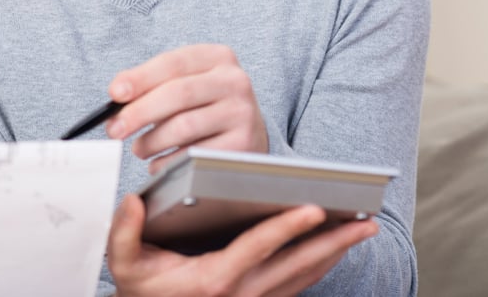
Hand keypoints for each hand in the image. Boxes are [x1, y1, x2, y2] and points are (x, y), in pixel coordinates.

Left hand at [106, 44, 266, 171]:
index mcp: (217, 57)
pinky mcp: (243, 145)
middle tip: (115, 129)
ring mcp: (242, 113)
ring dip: (152, 141)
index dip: (140, 78)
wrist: (248, 129)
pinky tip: (159, 161)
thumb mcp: (185, 81)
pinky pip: (194, 155)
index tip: (115, 93)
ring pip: (184, 127)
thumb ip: (151, 83)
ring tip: (140, 147)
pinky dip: (168, 161)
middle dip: (139, 112)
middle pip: (177, 94)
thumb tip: (117, 96)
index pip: (172, 63)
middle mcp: (234, 81)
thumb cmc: (205, 102)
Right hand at [108, 195, 378, 296]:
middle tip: (363, 222)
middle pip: (297, 264)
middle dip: (333, 242)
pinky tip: (333, 250)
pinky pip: (299, 286)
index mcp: (213, 279)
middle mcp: (241, 293)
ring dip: (334, 254)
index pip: (258, 247)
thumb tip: (131, 200)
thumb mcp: (123, 265)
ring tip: (360, 230)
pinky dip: (320, 267)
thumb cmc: (142, 293)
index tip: (313, 208)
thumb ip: (123, 232)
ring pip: (304, 276)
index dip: (287, 227)